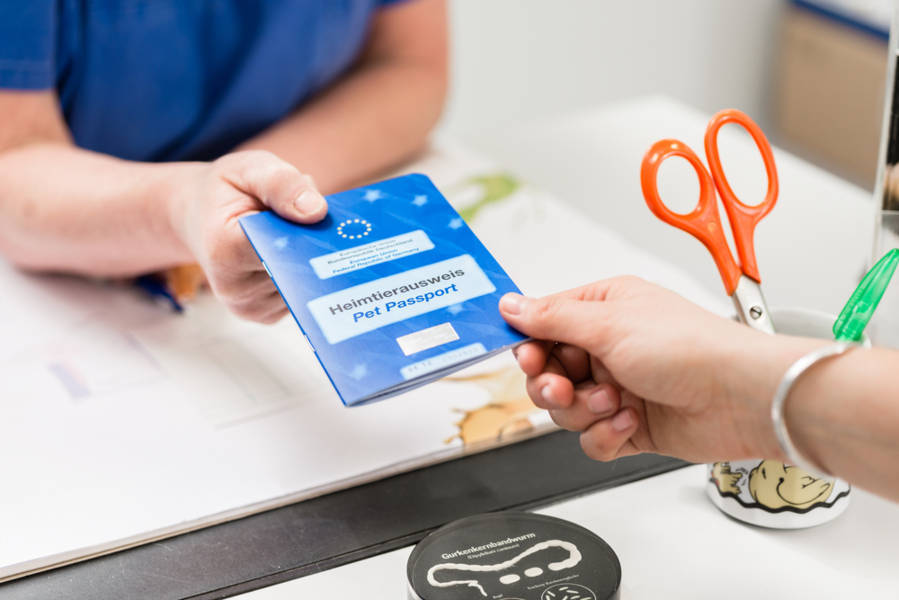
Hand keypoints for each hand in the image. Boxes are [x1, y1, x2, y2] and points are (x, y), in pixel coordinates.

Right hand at [168, 150, 326, 322]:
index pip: (284, 246)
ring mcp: (251, 307)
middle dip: (315, 244)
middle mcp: (234, 288)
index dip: (309, 230)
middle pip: (298, 268)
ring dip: (311, 257)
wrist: (199, 217)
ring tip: (295, 232)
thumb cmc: (226, 190)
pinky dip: (304, 271)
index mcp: (225, 249)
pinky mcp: (265, 315)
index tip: (323, 215)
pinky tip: (292, 251)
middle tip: (321, 218)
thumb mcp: (249, 169)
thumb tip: (317, 212)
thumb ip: (282, 184)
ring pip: (304, 282)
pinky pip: (301, 293)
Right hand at [498, 276, 807, 463]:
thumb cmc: (689, 348)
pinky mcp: (630, 426)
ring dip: (583, 409)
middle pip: (548, 372)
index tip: (527, 359)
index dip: (530, 346)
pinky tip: (629, 422)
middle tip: (562, 387)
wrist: (739, 397)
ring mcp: (618, 388)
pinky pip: (592, 438)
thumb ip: (552, 318)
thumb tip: (511, 305)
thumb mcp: (608, 323)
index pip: (544, 326)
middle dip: (552, 385)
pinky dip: (605, 434)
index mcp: (603, 309)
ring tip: (613, 401)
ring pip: (566, 410)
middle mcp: (608, 347)